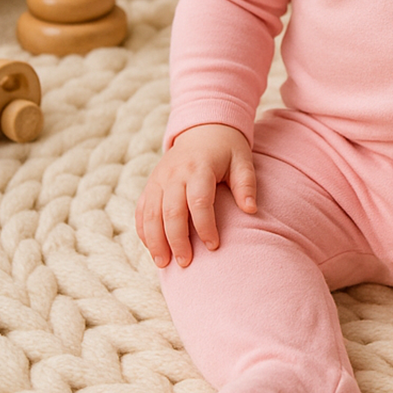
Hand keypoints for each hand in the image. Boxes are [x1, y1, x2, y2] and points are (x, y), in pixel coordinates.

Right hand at [135, 124, 256, 268]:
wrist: (203, 128)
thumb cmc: (227, 149)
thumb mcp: (242, 160)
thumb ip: (246, 184)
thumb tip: (251, 210)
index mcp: (199, 168)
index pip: (199, 202)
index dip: (205, 226)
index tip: (214, 246)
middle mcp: (175, 174)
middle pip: (171, 211)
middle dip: (176, 240)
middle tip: (184, 263)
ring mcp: (159, 179)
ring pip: (151, 214)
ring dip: (155, 241)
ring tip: (163, 264)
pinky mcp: (150, 184)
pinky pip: (141, 210)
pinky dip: (143, 231)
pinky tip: (151, 248)